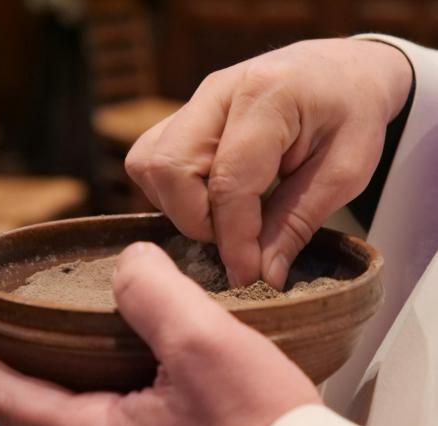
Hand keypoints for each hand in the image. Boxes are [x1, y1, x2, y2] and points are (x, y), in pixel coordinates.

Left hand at [0, 243, 319, 425]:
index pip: (18, 402)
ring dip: (65, 373)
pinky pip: (122, 405)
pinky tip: (127, 354)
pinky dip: (109, 376)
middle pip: (45, 410)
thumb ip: (156, 294)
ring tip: (61, 339)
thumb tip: (132, 261)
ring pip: (84, 407)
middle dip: (18, 374)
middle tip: (4, 340)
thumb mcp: (202, 346)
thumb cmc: (261, 425)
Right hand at [125, 38, 411, 287]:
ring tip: (225, 215)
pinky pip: (151, 159)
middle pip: (169, 169)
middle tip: (237, 238)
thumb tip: (262, 276)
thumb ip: (297, 222)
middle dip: (197, 221)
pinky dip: (172, 190)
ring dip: (180, 205)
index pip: (229, 182)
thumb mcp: (344, 172)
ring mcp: (196, 101)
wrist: (340, 72)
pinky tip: (209, 196)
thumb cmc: (352, 115)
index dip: (233, 240)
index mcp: (268, 96)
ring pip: (150, 164)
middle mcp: (218, 92)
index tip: (248, 276)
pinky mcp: (186, 115)